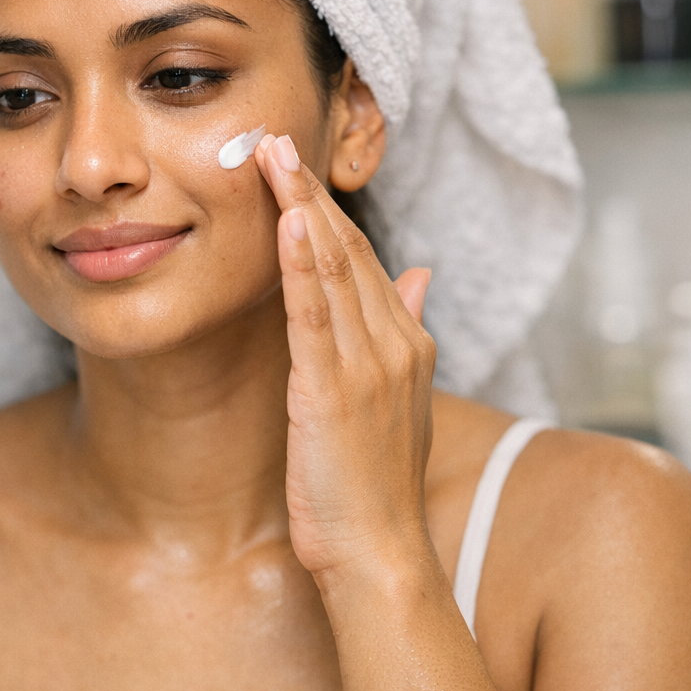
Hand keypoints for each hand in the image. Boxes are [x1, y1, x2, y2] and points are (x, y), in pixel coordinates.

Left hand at [252, 132, 436, 580]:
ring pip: (331, 268)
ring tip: (271, 155)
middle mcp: (394, 342)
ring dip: (299, 206)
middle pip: (348, 248)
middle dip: (309, 190)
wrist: (381, 554)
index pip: (364, 257)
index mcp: (406, 341)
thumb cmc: (376, 484)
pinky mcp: (331, 390)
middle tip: (272, 136)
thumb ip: (406, 329)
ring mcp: (367, 364)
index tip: (295, 164)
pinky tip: (287, 222)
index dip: (326, 207)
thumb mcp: (399, 400)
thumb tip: (420, 273)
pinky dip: (301, 265)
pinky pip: (315, 315)